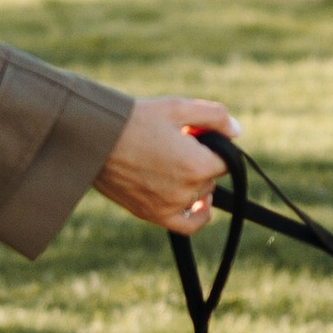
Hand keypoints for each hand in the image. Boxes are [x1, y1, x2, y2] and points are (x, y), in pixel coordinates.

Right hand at [93, 96, 240, 235]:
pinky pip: (187, 225)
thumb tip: (236, 132)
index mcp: (198, 164)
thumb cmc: (136, 119)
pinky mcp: (153, 214)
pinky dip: (198, 216)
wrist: (95, 138)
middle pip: (211, 178)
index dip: (211, 146)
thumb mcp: (178, 107)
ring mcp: (170, 206)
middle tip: (173, 144)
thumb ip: (214, 116)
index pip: (226, 161)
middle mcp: (187, 190)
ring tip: (168, 161)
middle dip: (200, 161)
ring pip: (199, 196)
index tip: (191, 135)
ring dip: (193, 181)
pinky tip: (199, 204)